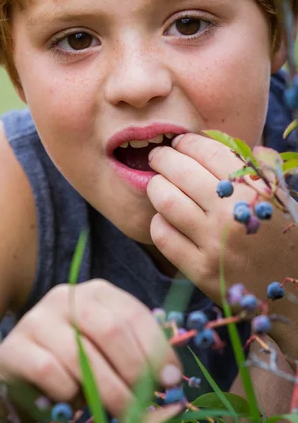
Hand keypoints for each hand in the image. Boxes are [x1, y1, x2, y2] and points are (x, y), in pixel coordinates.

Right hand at [0, 280, 181, 417]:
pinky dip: (68, 393)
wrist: (19, 373)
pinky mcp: (15, 346)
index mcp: (97, 293)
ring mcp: (38, 318)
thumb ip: (137, 358)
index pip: (134, 315)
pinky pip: (49, 371)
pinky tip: (73, 401)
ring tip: (119, 413)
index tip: (171, 380)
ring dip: (107, 392)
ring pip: (82, 355)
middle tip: (144, 403)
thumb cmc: (74, 362)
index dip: (157, 349)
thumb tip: (172, 378)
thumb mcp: (109, 354)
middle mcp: (67, 296)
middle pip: (111, 330)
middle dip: (134, 372)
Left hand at [147, 133, 295, 308]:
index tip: (180, 142)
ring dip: (156, 186)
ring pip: (166, 200)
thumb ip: (260, 168)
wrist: (297, 297)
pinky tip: (165, 218)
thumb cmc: (290, 240)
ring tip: (158, 183)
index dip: (188, 142)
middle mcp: (232, 215)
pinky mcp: (200, 271)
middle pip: (180, 172)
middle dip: (163, 158)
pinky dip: (158, 221)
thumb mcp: (283, 198)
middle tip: (159, 157)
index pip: (208, 152)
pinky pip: (163, 235)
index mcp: (256, 191)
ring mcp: (214, 244)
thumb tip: (230, 143)